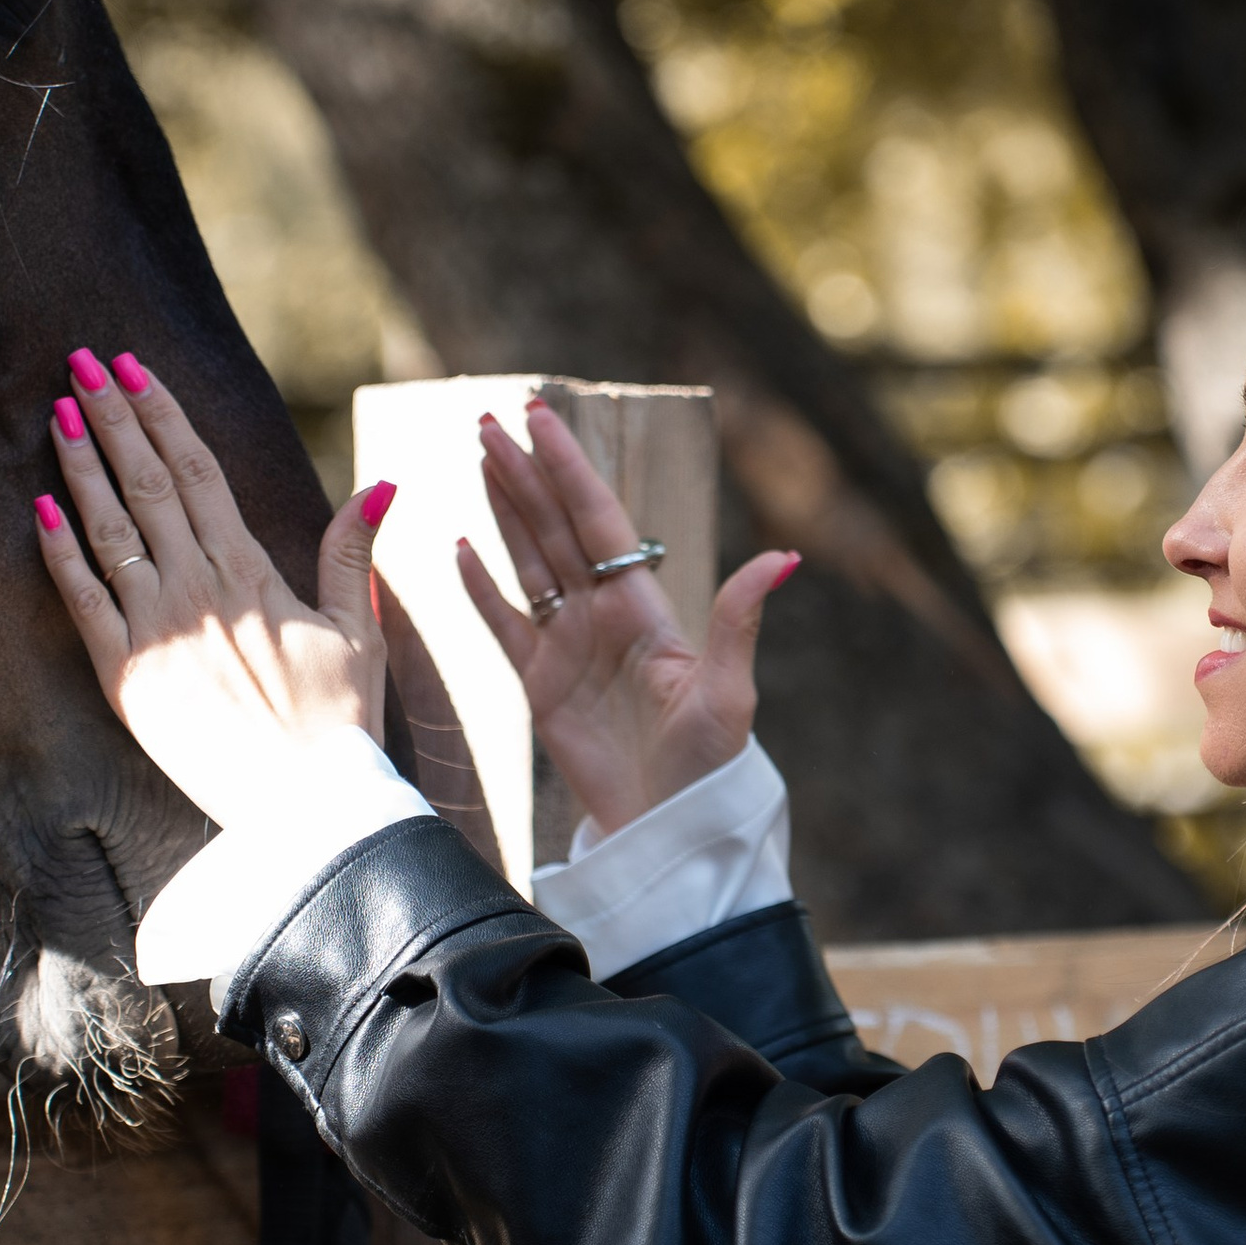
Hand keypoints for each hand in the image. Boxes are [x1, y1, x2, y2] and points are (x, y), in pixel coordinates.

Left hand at [31, 350, 389, 830]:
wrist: (309, 806)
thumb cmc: (340, 724)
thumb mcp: (359, 631)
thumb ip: (353, 553)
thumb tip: (381, 485)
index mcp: (251, 571)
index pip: (197, 471)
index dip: (161, 413)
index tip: (133, 367)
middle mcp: (197, 588)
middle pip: (145, 483)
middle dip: (110, 416)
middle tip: (80, 361)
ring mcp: (156, 630)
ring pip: (107, 528)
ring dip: (79, 466)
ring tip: (56, 412)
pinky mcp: (125, 676)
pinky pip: (81, 600)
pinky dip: (58, 551)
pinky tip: (40, 507)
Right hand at [463, 399, 795, 836]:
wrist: (668, 828)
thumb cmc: (708, 764)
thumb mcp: (728, 690)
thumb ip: (739, 617)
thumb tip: (784, 557)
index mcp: (642, 606)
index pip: (597, 519)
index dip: (567, 467)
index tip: (539, 416)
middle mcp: (602, 616)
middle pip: (554, 528)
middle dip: (523, 473)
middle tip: (488, 418)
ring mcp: (568, 647)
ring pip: (527, 562)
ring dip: (502, 511)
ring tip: (477, 458)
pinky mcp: (540, 686)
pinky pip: (503, 625)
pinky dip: (480, 589)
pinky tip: (460, 549)